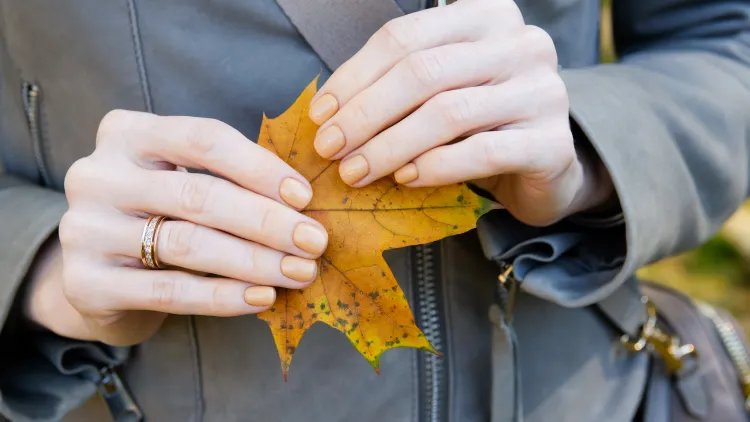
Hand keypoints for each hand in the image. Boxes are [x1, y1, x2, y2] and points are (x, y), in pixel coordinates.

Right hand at [29, 110, 327, 345]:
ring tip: (299, 272)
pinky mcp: (85, 282)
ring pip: (187, 244)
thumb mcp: (184, 180)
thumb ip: (230, 180)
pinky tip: (262, 298)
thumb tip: (305, 203)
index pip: (204, 139)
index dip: (260, 168)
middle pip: (199, 195)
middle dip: (267, 221)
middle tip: (314, 242)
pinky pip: (169, 291)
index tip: (305, 197)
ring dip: (255, 261)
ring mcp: (84, 228)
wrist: (99, 274)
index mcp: (127, 133)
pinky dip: (223, 296)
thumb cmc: (160, 215)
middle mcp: (97, 174)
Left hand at [308, 0, 613, 225]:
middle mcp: (522, 43)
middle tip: (331, 148)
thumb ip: (396, 85)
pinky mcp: (554, 142)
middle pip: (423, 72)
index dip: (354, 76)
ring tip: (356, 171)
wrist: (545, 163)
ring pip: (448, 113)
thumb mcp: (440, 89)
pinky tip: (406, 179)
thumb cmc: (480, 122)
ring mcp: (544, 91)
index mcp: (487, 15)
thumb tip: (329, 112)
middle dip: (365, 114)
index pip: (405, 37)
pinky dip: (435, 167)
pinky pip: (482, 152)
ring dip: (390, 146)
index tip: (321, 114)